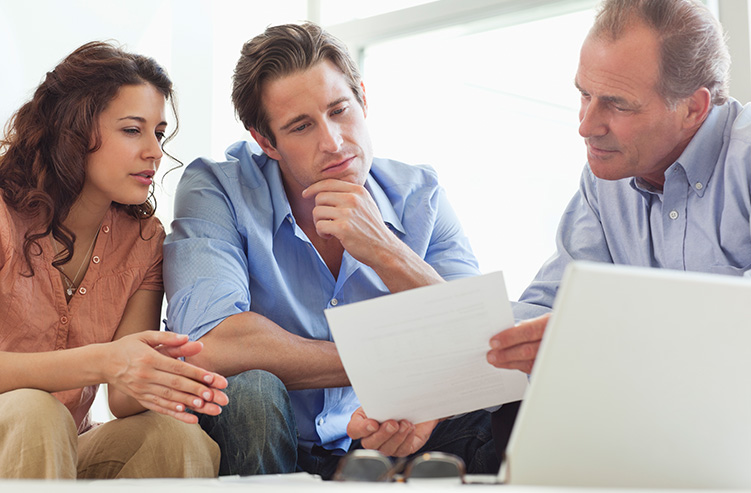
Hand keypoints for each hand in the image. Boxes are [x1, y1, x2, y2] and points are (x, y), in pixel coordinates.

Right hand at [107, 331, 227, 422]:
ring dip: (190, 404)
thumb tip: (189, 338)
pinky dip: (175, 413)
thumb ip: (168, 338)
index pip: (177, 368)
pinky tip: (189, 416)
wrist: (103, 363)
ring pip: (170, 398)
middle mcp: (146, 376)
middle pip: (176, 385)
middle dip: (199, 391)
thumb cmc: (128, 346)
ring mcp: (142, 389)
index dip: (196, 374)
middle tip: (217, 396)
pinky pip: (159, 407)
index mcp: (149, 358)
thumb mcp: (146, 336)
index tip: (213, 379)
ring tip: (208, 408)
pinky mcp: (140, 398)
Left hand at [302, 179, 398, 264]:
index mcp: (358, 190)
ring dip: (319, 223)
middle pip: (320, 197)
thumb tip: (324, 188)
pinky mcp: (343, 228)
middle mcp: (353, 199)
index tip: (305, 194)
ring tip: (330, 230)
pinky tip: (331, 236)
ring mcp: (348, 213)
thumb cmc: (371, 228)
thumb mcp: (366, 204)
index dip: (313, 188)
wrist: (383, 248)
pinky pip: (320, 226)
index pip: (328, 183)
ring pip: (317, 212)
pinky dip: (322, 233)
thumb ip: (349, 194)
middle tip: (326, 221)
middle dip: (318, 210)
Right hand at [347, 407, 438, 456]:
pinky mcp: (402, 449)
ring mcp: (387, 445)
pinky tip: (410, 428)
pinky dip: (407, 439)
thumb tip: (380, 398)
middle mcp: (373, 436)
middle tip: (393, 423)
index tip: (373, 423)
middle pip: (370, 444)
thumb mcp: (385, 396)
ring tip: (405, 423)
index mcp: (363, 421)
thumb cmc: (398, 399)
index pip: (354, 430)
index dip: (361, 429)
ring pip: (386, 449)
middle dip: (382, 434)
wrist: (417, 404)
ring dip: (397, 437)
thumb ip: (379, 398)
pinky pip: (402, 450)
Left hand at [487, 313, 549, 373]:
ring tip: (494, 360)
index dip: (510, 337)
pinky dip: (515, 365)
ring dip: (508, 362)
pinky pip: (529, 368)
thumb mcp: (538, 321)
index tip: (493, 342)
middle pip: (527, 350)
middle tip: (490, 355)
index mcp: (549, 325)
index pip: (528, 332)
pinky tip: (504, 363)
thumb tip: (501, 334)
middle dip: (506, 354)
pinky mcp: (546, 366)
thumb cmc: (545, 327)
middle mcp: (552, 342)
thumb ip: (523, 327)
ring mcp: (551, 356)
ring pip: (528, 362)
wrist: (563, 335)